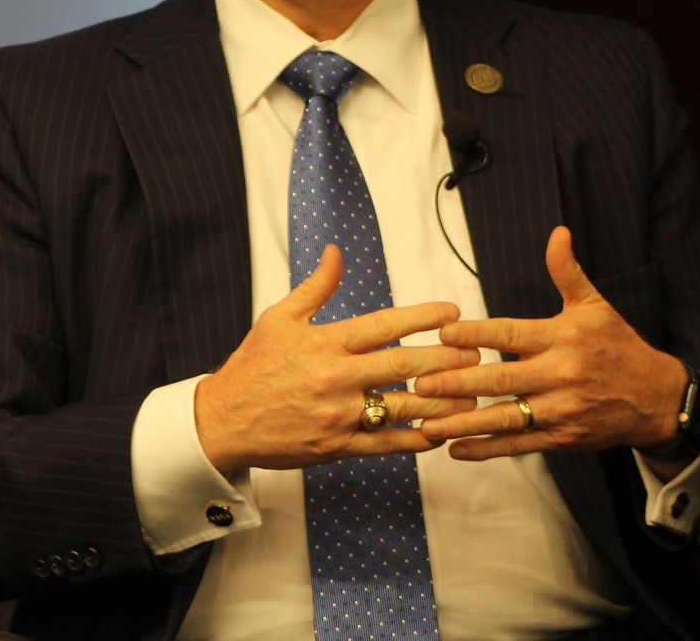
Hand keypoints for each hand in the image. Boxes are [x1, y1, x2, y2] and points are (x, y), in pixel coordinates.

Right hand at [193, 245, 481, 473]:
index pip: (384, 324)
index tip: (452, 313)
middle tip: (476, 353)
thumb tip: (336, 252)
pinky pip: (386, 444)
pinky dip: (416, 440)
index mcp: (325, 342)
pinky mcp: (338, 446)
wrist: (223, 421)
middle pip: (404, 366)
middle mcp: (336, 377)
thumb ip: (315, 287)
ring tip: (472, 394)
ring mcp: (339, 415)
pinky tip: (439, 433)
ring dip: (442, 401)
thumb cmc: (253, 366)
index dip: (423, 317)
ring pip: (403, 407)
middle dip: (446, 359)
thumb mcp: (278, 318)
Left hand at [414, 226, 687, 465]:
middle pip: (502, 379)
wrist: (657, 399)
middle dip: (458, 382)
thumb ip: (567, 273)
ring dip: (464, 422)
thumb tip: (558, 232)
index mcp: (563, 338)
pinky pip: (519, 444)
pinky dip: (487, 449)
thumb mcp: (595, 306)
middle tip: (420, 383)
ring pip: (506, 416)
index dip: (476, 333)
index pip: (511, 334)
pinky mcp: (562, 438)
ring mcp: (561, 410)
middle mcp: (560, 374)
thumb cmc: (618, 347)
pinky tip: (455, 449)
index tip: (443, 332)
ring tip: (427, 424)